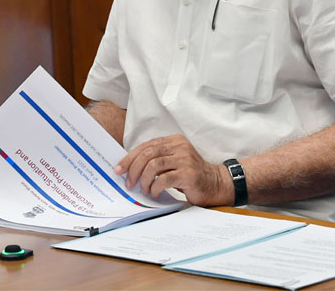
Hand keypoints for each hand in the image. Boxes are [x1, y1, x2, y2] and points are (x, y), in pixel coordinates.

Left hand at [114, 134, 232, 206]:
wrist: (216, 184)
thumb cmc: (190, 175)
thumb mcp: (173, 162)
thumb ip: (156, 160)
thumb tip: (130, 168)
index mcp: (173, 141)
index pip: (146, 146)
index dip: (130, 158)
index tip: (119, 169)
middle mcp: (179, 147)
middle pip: (147, 154)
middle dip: (133, 169)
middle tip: (128, 182)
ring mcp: (185, 159)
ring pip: (154, 165)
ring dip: (144, 179)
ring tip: (143, 189)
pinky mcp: (189, 174)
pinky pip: (164, 179)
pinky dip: (155, 187)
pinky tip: (154, 193)